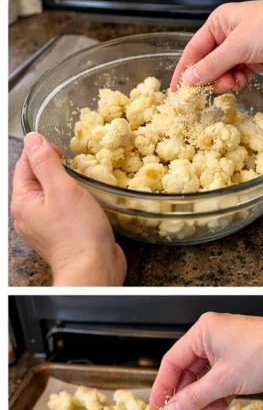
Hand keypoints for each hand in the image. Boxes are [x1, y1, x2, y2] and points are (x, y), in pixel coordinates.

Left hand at [11, 132, 126, 286]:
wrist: (93, 269)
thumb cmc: (77, 232)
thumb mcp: (61, 189)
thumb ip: (45, 162)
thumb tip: (33, 139)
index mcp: (23, 201)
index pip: (25, 164)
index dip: (41, 150)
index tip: (61, 148)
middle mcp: (29, 214)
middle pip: (37, 178)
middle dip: (54, 166)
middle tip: (75, 161)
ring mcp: (45, 225)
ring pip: (52, 194)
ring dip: (66, 183)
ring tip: (83, 177)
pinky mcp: (62, 233)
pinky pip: (63, 208)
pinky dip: (73, 199)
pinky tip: (86, 198)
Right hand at [149, 309, 262, 409]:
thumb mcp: (224, 380)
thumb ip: (195, 397)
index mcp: (204, 331)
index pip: (172, 361)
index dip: (161, 386)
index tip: (155, 408)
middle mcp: (214, 337)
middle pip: (187, 370)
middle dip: (181, 395)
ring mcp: (230, 350)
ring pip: (205, 378)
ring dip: (198, 398)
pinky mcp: (243, 363)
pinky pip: (222, 381)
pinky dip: (216, 397)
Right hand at [171, 0, 262, 91]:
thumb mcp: (238, 46)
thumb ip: (213, 65)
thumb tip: (190, 78)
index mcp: (220, 22)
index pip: (194, 49)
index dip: (185, 69)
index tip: (177, 90)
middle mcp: (229, 34)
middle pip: (208, 62)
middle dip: (208, 77)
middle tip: (206, 92)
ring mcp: (244, 48)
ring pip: (224, 71)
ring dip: (225, 81)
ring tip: (232, 83)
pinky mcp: (256, 60)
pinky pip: (239, 75)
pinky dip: (238, 81)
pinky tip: (241, 83)